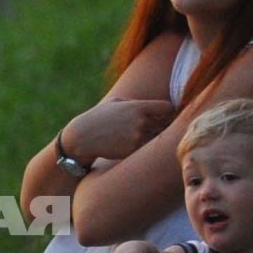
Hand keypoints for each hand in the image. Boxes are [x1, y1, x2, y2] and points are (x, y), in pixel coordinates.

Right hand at [61, 99, 176, 163]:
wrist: (82, 137)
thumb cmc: (98, 117)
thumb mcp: (114, 102)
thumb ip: (134, 102)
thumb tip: (151, 105)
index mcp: (137, 107)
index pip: (167, 108)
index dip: (170, 111)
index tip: (168, 115)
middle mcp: (140, 121)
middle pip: (164, 124)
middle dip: (162, 126)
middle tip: (156, 128)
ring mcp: (137, 137)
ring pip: (155, 138)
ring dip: (153, 138)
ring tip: (140, 136)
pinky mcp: (132, 150)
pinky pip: (144, 148)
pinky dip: (142, 147)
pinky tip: (129, 144)